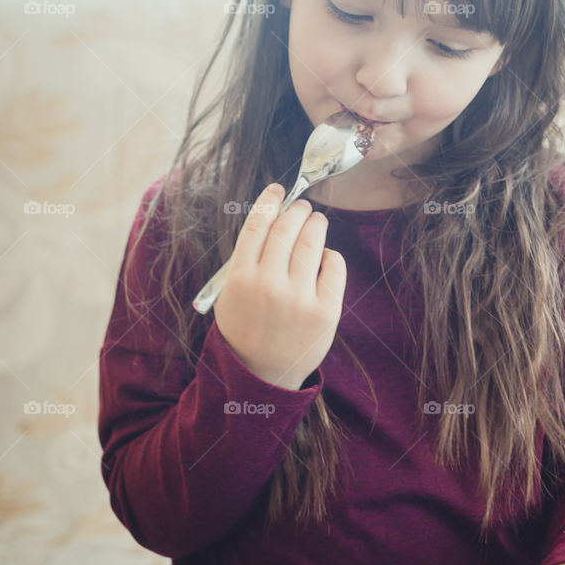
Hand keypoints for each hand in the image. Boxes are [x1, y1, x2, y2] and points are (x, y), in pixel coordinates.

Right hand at [213, 184, 346, 389]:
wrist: (262, 375)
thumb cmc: (246, 329)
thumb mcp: (231, 294)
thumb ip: (246, 260)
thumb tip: (272, 219)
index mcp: (241, 278)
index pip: (257, 224)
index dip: (269, 200)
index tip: (278, 189)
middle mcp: (269, 284)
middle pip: (287, 228)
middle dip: (297, 210)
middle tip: (302, 207)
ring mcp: (298, 298)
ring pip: (312, 242)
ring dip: (316, 225)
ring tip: (316, 222)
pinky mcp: (325, 311)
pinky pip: (334, 267)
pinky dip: (331, 255)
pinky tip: (325, 257)